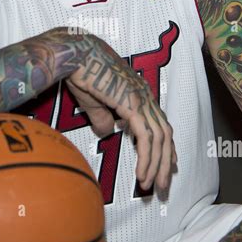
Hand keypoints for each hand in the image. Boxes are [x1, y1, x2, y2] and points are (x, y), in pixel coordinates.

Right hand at [65, 34, 175, 190]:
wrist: (75, 55)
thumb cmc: (81, 72)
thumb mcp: (93, 101)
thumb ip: (103, 117)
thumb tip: (106, 132)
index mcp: (138, 93)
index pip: (160, 124)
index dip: (166, 147)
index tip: (167, 166)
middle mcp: (144, 95)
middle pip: (165, 134)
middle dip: (165, 161)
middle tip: (163, 185)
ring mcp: (141, 99)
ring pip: (160, 139)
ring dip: (157, 165)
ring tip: (151, 186)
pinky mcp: (132, 105)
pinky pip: (146, 138)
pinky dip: (146, 159)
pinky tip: (142, 175)